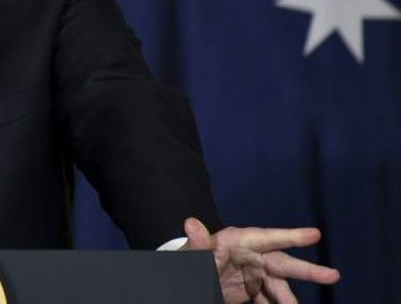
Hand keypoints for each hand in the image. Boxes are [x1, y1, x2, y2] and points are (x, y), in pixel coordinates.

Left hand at [183, 217, 339, 302]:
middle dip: (306, 270)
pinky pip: (268, 300)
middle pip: (280, 263)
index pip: (265, 237)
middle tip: (333, 276)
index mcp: (235, 241)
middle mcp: (248, 255)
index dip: (289, 235)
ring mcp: (251, 273)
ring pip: (278, 287)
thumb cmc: (187, 261)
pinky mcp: (250, 290)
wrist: (185, 281)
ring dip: (288, 301)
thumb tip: (191, 223)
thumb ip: (196, 244)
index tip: (315, 234)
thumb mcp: (192, 255)